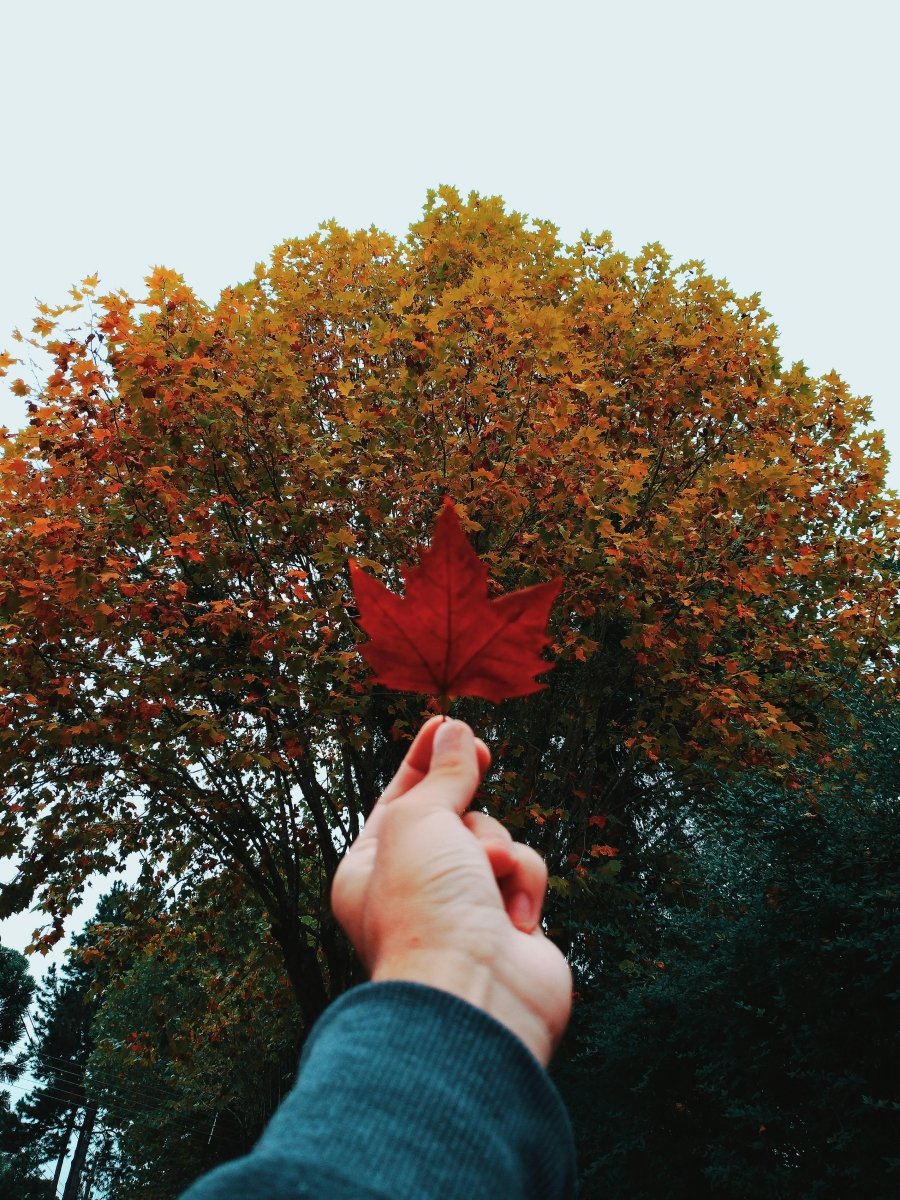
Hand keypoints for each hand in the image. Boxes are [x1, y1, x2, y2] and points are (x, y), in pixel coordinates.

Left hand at [331, 717, 572, 1065]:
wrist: (474, 993)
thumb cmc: (425, 909)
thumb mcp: (420, 820)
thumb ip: (442, 775)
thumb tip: (453, 730)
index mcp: (370, 868)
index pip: (398, 798)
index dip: (422, 758)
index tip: (445, 721)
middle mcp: (414, 889)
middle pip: (453, 815)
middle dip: (466, 801)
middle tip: (480, 753)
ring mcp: (464, 909)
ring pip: (496, 839)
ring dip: (497, 848)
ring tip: (486, 877)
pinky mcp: (510, 926)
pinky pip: (525, 873)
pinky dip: (524, 883)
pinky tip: (514, 918)